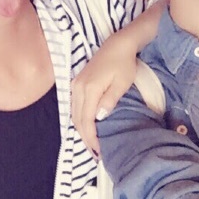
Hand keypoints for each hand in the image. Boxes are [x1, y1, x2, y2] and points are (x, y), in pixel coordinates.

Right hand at [72, 35, 138, 154]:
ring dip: (81, 130)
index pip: (86, 120)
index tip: (99, 152)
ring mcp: (76, 84)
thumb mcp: (122, 83)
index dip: (91, 138)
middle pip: (77, 119)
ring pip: (74, 114)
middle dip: (85, 138)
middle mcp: (78, 88)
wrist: (118, 44)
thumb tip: (99, 118)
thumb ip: (109, 101)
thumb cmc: (124, 63)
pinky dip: (80, 119)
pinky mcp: (78, 82)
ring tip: (92, 144)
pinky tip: (88, 127)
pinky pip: (75, 106)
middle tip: (95, 154)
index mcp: (89, 89)